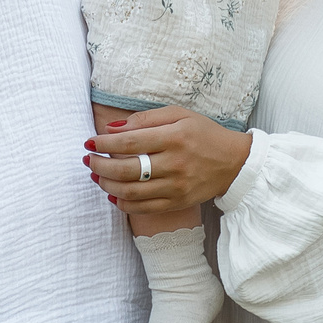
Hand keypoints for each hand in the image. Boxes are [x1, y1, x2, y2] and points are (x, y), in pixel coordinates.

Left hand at [86, 105, 252, 215]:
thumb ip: (145, 119)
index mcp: (174, 137)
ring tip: (96, 176)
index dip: (104, 144)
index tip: (89, 142)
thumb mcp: (179, 115)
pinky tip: (113, 194)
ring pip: (131, 192)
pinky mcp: (177, 203)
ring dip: (107, 185)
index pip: (130, 143)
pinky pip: (143, 208)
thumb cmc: (203, 134)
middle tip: (88, 160)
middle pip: (127, 170)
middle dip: (100, 166)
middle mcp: (175, 164)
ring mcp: (176, 187)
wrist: (233, 163)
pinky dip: (123, 203)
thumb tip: (111, 128)